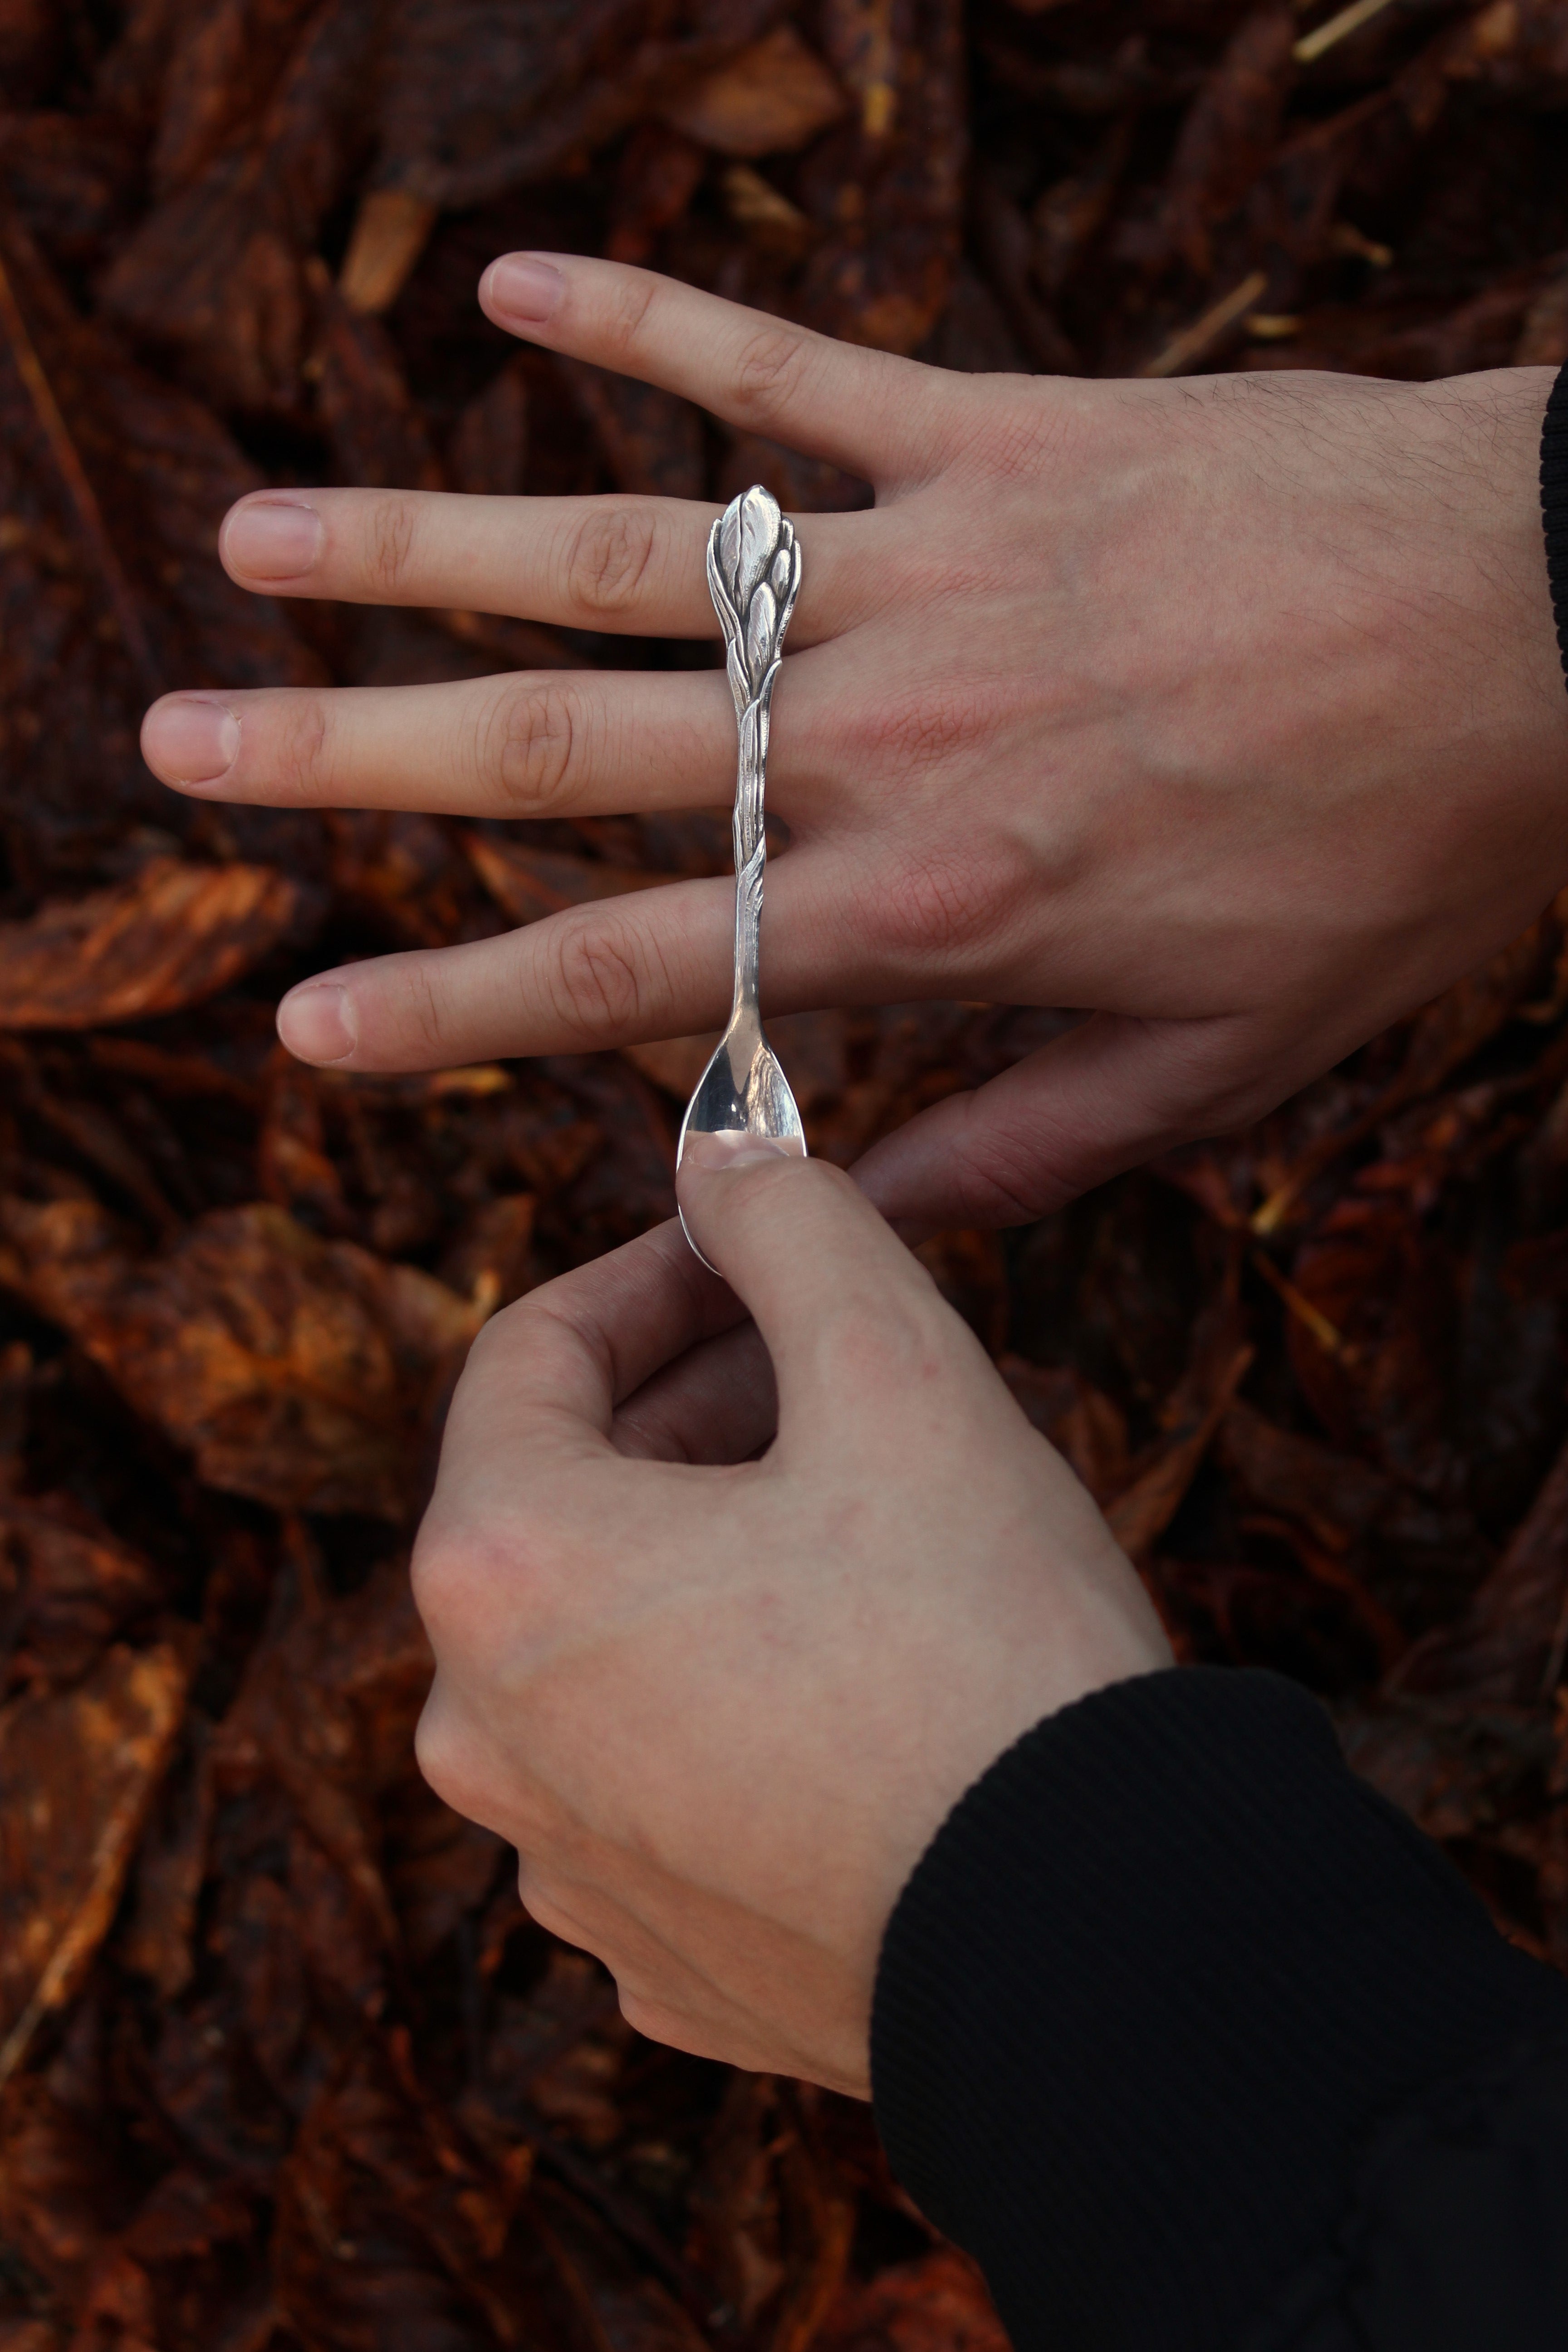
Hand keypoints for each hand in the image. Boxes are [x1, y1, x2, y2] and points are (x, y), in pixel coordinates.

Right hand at [141, 253, 1567, 1229]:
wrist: (1552, 633)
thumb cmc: (1389, 860)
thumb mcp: (1223, 1066)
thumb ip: (1017, 1146)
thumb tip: (844, 1209)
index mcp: (935, 906)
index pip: (636, 971)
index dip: (452, 1004)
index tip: (301, 1024)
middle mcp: (889, 737)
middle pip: (571, 751)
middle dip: (356, 756)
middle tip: (180, 745)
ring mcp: (931, 566)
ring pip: (634, 558)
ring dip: (428, 542)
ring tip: (256, 537)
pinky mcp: (999, 429)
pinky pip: (795, 361)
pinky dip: (656, 318)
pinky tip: (512, 284)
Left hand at [409, 1138, 1168, 2091]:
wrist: (1095, 1941)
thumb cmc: (983, 1642)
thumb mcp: (898, 1370)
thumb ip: (788, 1228)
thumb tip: (722, 1160)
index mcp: (504, 1571)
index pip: (533, 1355)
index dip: (652, 1275)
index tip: (748, 1246)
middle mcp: (483, 1734)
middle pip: (561, 1503)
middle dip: (690, 1410)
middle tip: (824, 1365)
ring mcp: (561, 1863)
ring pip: (608, 1643)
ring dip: (708, 1554)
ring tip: (852, 1514)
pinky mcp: (651, 1953)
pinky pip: (658, 1776)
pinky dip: (725, 1699)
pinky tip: (853, 1677)